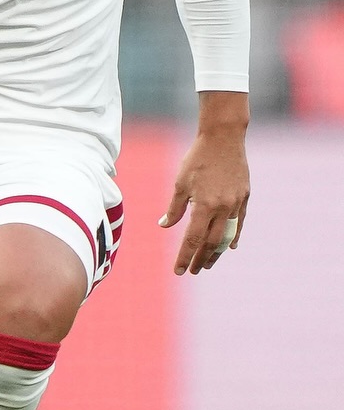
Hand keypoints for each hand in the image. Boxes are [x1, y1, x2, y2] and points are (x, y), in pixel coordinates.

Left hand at [160, 91, 249, 275]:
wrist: (223, 139)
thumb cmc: (197, 159)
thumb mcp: (180, 182)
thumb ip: (174, 208)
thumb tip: (164, 226)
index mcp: (204, 206)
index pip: (193, 239)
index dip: (185, 256)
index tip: (179, 271)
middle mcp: (223, 209)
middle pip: (212, 243)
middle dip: (201, 259)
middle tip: (193, 270)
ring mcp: (236, 204)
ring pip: (227, 236)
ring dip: (217, 252)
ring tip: (208, 263)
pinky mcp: (245, 198)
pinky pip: (240, 223)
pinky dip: (234, 237)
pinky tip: (230, 247)